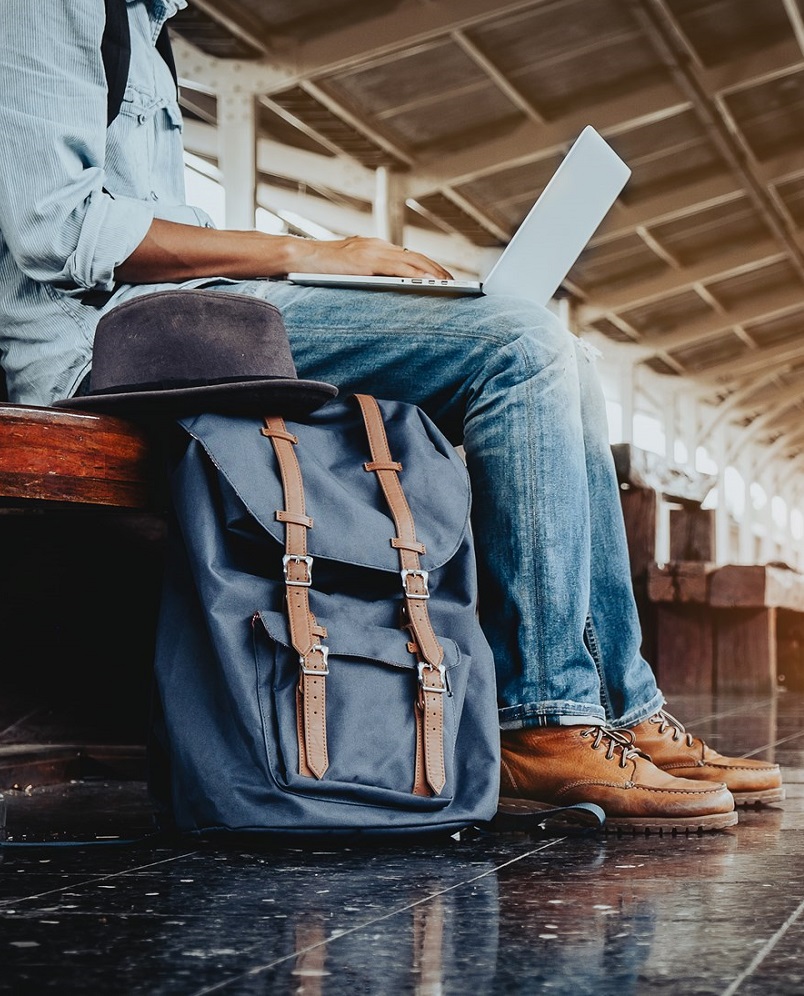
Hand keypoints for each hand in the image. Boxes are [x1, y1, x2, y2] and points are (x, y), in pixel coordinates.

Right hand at [286, 235, 452, 279]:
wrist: (298, 256)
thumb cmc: (319, 268)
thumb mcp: (349, 269)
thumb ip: (368, 273)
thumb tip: (385, 286)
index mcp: (374, 247)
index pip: (408, 256)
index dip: (428, 266)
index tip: (443, 277)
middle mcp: (377, 245)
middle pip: (416, 256)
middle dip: (438, 269)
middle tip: (456, 282)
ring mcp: (372, 250)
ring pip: (412, 260)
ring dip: (433, 272)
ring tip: (449, 284)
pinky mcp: (367, 260)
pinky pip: (398, 267)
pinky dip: (416, 274)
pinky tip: (428, 283)